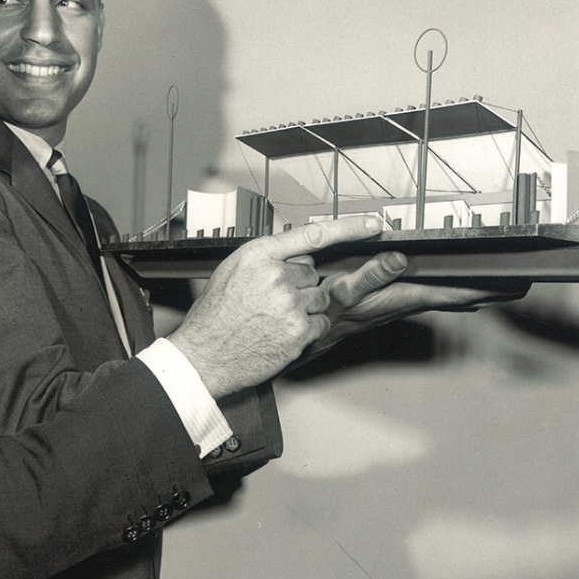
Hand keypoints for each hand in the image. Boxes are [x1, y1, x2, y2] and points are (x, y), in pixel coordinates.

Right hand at [168, 214, 384, 396]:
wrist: (204, 354)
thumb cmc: (215, 314)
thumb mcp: (233, 270)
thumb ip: (266, 258)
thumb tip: (295, 255)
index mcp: (259, 254)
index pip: (313, 235)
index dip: (349, 227)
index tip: (373, 224)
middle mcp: (277, 276)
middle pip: (313, 273)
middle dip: (299, 285)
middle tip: (271, 301)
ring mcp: (290, 305)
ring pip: (319, 298)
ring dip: (304, 308)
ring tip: (273, 318)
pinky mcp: (299, 331)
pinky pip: (320, 322)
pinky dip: (307, 329)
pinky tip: (280, 333)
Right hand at [308, 251, 529, 355]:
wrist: (315, 333)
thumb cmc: (328, 313)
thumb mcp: (344, 290)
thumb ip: (371, 274)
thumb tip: (399, 258)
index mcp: (406, 296)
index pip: (457, 291)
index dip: (488, 286)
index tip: (517, 282)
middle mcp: (412, 302)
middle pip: (463, 297)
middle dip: (494, 291)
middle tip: (525, 283)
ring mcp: (407, 303)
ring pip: (453, 297)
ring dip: (479, 291)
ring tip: (505, 285)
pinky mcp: (399, 301)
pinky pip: (439, 296)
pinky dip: (458, 291)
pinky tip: (464, 291)